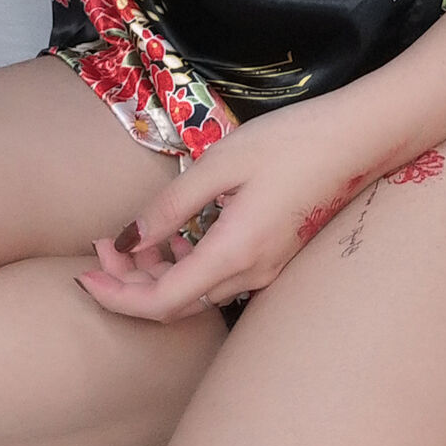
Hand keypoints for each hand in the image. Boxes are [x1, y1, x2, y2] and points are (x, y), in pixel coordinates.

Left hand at [75, 93, 397, 323]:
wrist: (360, 139)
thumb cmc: (292, 141)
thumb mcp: (221, 163)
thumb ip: (171, 207)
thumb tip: (129, 242)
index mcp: (233, 253)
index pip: (160, 303)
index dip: (116, 296)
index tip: (84, 274)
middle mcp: (250, 275)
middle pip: (175, 306)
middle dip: (129, 286)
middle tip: (103, 248)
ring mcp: (267, 271)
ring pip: (196, 297)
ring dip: (156, 279)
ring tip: (130, 243)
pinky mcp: (275, 258)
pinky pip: (218, 281)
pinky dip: (184, 270)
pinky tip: (173, 241)